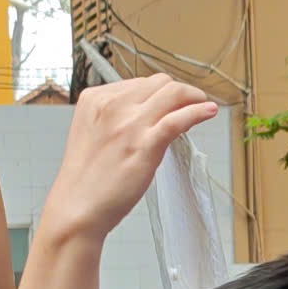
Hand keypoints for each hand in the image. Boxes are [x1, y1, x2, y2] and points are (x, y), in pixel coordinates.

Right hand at [39, 74, 221, 242]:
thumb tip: (152, 113)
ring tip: (203, 106)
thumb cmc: (89, 177)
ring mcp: (129, 124)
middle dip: (179, 92)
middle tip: (191, 105)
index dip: (160, 93)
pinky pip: (178, 119)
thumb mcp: (96, 133)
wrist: (78, 205)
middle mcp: (112, 105)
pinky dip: (198, 111)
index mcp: (96, 98)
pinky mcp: (144, 144)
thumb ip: (118, 118)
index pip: (140, 83)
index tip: (171, 105)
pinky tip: (209, 111)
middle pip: (159, 83)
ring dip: (193, 97)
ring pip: (172, 93)